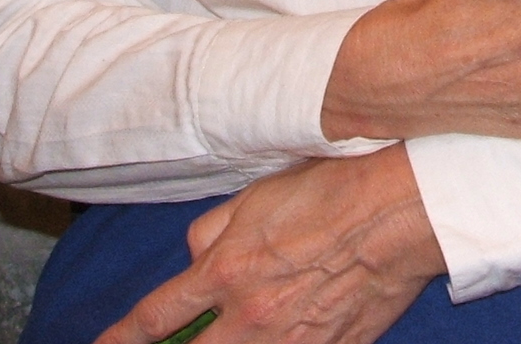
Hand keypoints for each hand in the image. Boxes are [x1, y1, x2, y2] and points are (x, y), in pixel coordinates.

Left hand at [94, 145, 443, 343]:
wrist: (398, 211)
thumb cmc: (329, 192)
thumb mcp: (255, 195)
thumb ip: (211, 230)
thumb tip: (193, 256)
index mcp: (226, 273)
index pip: (156, 318)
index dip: (121, 339)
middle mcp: (252, 318)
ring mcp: (293, 342)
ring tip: (239, 332)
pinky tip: (285, 335)